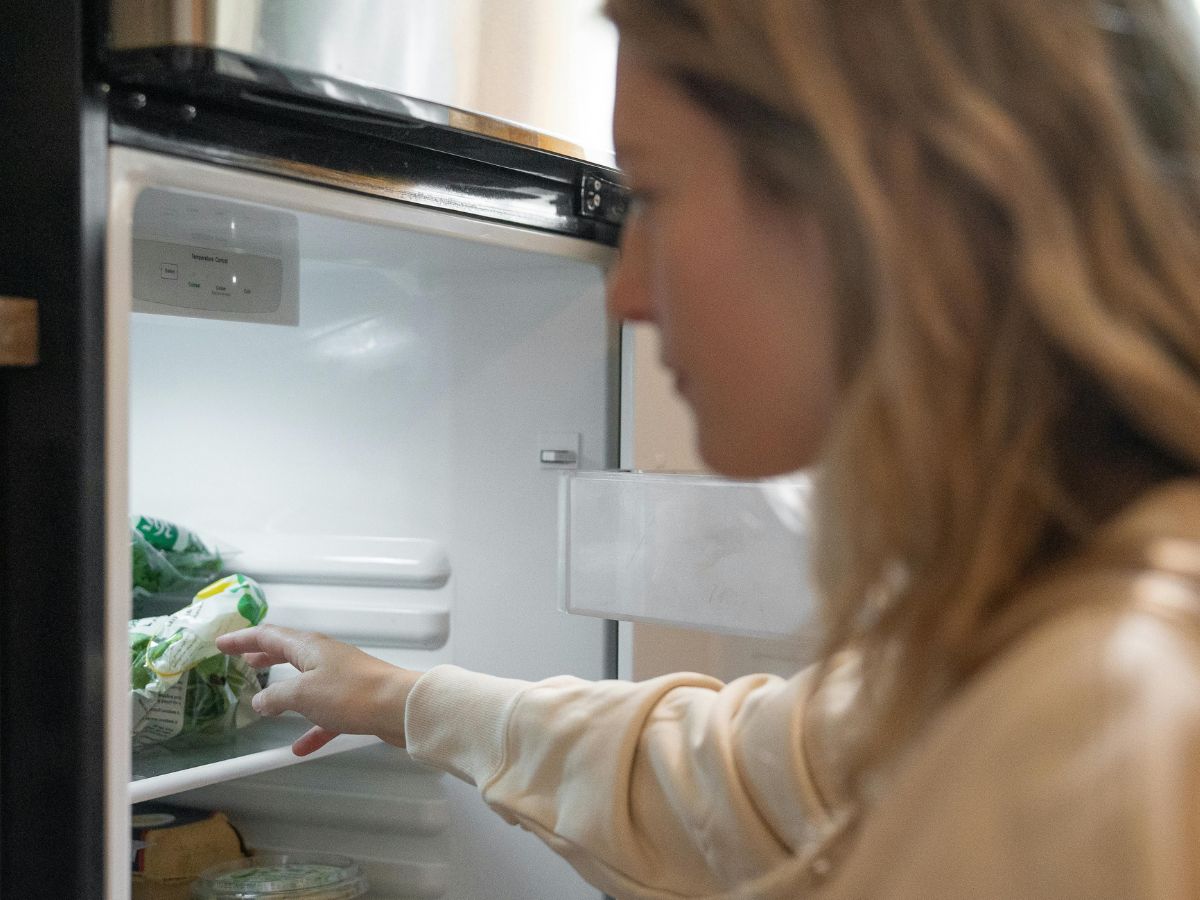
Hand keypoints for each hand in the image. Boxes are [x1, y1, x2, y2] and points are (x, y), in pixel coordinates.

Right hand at [216, 624, 421, 756]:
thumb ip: (276, 697)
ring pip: (305, 681)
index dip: (242, 639)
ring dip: (283, 689)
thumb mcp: (302, 694)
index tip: (221, 643)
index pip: (268, 636)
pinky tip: (300, 748)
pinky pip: (325, 713)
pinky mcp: (354, 700)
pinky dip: (311, 727)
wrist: (400, 708)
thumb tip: (259, 700)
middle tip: (242, 660)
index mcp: (309, 646)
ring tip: (263, 700)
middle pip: (287, 652)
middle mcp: (325, 657)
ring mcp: (341, 677)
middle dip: (263, 656)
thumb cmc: (351, 694)